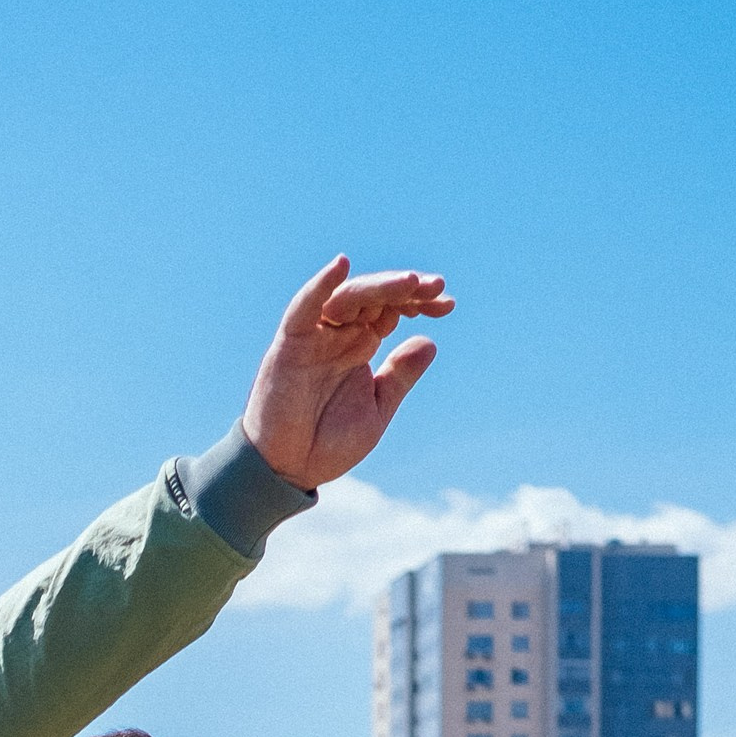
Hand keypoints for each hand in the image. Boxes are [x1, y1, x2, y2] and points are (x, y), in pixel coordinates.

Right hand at [243, 257, 452, 490]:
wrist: (288, 471)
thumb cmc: (328, 444)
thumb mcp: (376, 409)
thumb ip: (400, 377)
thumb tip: (431, 342)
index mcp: (360, 346)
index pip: (393, 310)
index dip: (420, 302)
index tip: (448, 305)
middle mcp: (339, 335)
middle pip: (375, 296)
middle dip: (407, 289)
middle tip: (436, 287)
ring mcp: (316, 337)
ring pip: (348, 297)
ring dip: (380, 286)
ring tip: (411, 283)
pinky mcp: (290, 344)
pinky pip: (304, 307)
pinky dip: (320, 285)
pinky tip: (341, 265)